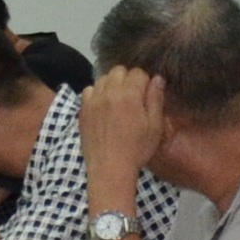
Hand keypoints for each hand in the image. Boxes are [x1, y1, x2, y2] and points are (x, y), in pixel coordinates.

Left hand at [74, 66, 165, 199]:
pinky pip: (89, 90)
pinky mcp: (83, 109)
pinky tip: (103, 106)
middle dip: (128, 79)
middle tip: (132, 96)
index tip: (145, 94)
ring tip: (118, 101)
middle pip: (119, 71)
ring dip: (112, 84)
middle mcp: (109, 92)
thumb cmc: (137, 150)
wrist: (110, 168)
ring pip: (103, 78)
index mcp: (130, 95)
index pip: (137, 72)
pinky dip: (97, 93)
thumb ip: (155, 99)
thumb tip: (157, 78)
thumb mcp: (155, 126)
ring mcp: (93, 100)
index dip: (144, 81)